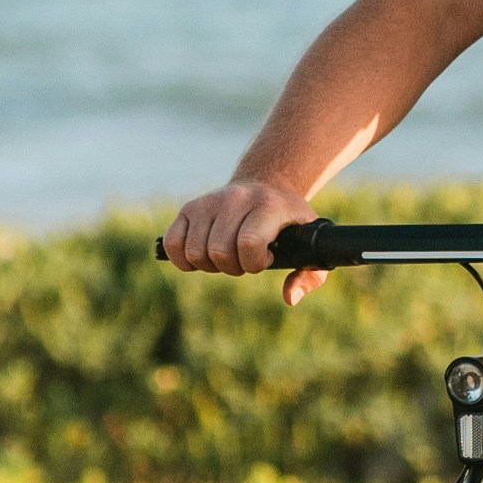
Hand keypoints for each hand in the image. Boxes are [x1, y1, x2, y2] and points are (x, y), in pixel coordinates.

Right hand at [165, 177, 328, 302]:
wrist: (267, 185)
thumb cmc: (289, 224)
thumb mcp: (310, 246)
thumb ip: (309, 276)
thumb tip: (289, 297)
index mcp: (268, 206)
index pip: (248, 243)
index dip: (254, 263)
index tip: (266, 259)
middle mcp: (236, 198)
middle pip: (219, 251)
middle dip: (232, 266)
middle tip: (244, 259)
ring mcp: (209, 201)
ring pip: (195, 251)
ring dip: (210, 265)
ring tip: (227, 255)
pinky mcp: (189, 208)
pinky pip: (173, 242)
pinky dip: (183, 259)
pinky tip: (202, 256)